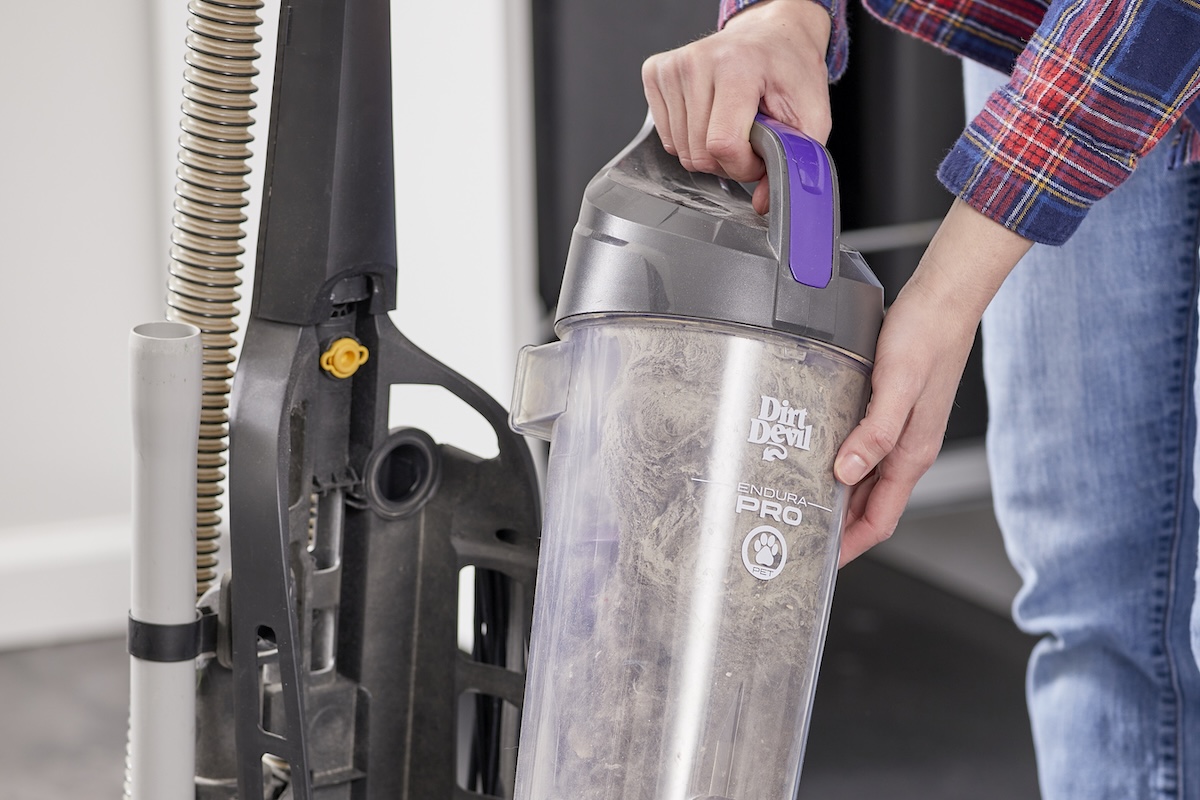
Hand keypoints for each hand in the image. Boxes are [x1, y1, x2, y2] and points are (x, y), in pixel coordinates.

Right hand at [641, 0, 832, 212]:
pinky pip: (666, 137)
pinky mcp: (656, 73)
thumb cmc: (790, 70)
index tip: (760, 154)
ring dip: (708, 152)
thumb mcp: (811, 116)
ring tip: (731, 125)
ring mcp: (673, 67)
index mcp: (738, 67)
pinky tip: (709, 116)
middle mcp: (698, 62)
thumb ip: (794, 161)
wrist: (772, 35)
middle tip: (749, 139)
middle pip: (698, 153)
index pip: (722, 144)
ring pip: (679, 150)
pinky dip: (689, 138)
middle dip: (727, 161)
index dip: (743, 165)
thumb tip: (762, 202)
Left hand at [834, 200, 1033, 566]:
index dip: (852, 544)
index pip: (882, 518)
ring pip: (867, 479)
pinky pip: (865, 450)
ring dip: (839, 497)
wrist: (944, 298)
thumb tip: (847, 472)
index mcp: (912, 453)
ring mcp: (901, 430)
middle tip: (800, 535)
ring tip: (802, 503)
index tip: (822, 561)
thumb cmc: (927, 336)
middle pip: (872, 505)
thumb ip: (875, 432)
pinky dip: (843, 463)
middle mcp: (908, 448)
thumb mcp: (897, 385)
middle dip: (840, 527)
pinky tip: (818, 455)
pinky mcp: (890, 410)